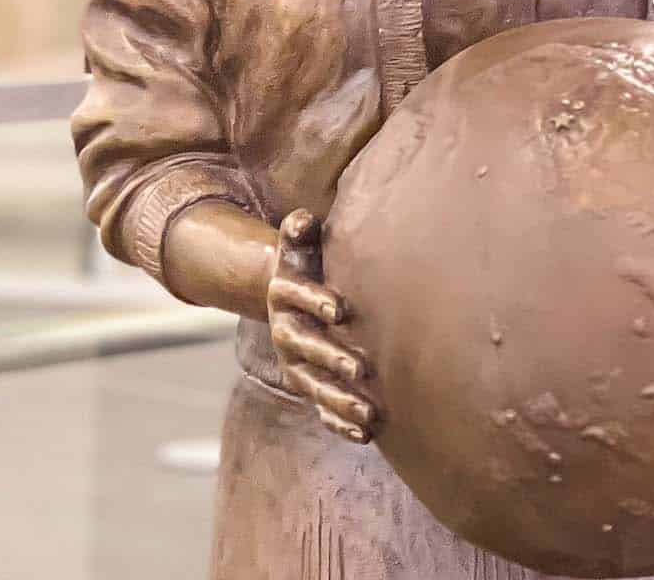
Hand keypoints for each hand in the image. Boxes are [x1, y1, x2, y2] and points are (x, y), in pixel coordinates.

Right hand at [268, 210, 380, 443]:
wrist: (288, 299)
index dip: (316, 302)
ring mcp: (296, 364)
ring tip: (370, 412)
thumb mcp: (298, 246)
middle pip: (305, 348)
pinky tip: (366, 435)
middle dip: (331, 359)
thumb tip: (304, 219)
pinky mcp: (308, 386)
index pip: (297, 297)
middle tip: (360, 369)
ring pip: (314, 386)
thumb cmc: (306, 266)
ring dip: (340, 400)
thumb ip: (298, 232)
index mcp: (284, 294)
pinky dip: (341, 424)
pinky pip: (321, 410)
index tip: (340, 309)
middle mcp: (285, 332)